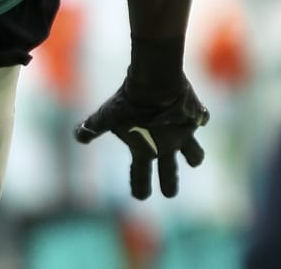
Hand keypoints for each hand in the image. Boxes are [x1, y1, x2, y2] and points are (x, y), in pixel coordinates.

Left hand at [75, 71, 209, 199]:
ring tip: (195, 159)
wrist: (157, 83)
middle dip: (169, 184)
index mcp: (145, 150)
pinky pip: (202, 118)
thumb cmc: (129, 102)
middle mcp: (166, 147)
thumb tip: (78, 136)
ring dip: (194, 156)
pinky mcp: (196, 116)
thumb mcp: (107, 115)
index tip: (141, 196)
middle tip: (169, 192)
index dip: (140, 188)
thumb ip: (93, 126)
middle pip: (170, 174)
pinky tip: (200, 115)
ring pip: (194, 153)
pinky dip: (200, 117)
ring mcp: (184, 133)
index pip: (140, 176)